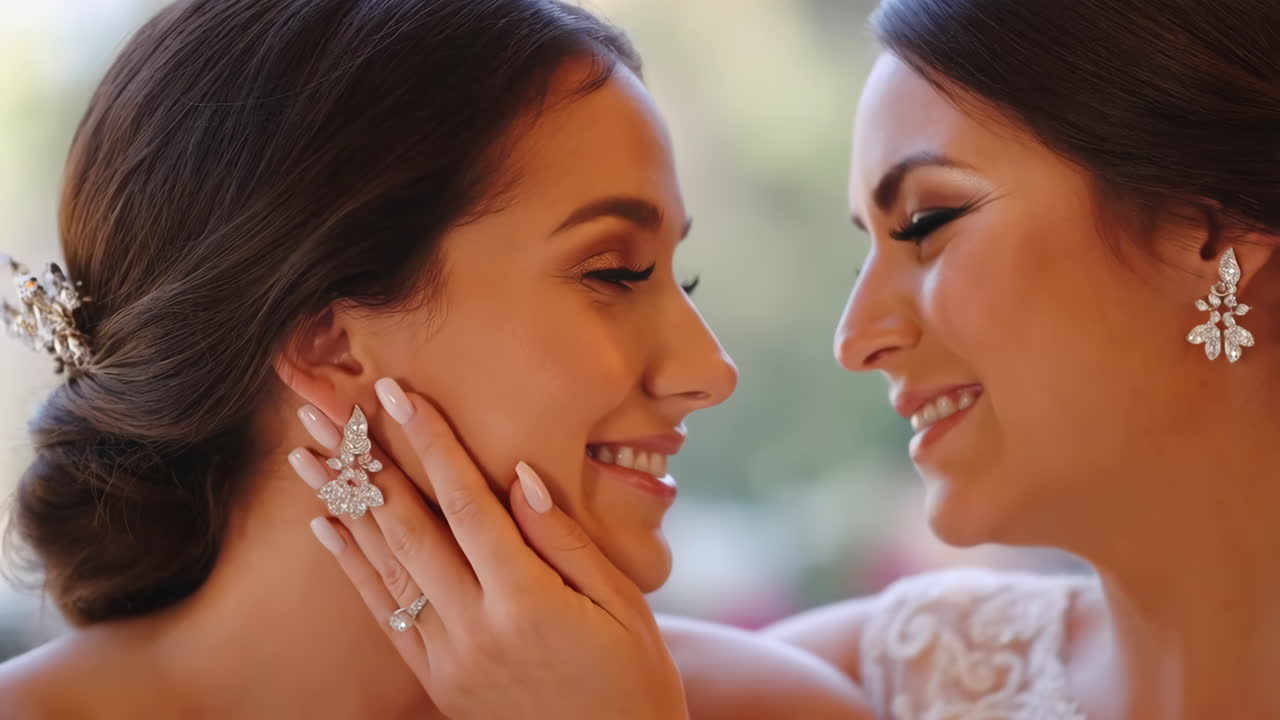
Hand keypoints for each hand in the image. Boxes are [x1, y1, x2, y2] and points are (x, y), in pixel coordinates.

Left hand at [287, 378, 688, 719]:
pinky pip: (384, 614)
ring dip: (345, 505)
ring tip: (306, 456)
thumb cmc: (635, 679)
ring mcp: (448, 658)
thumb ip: (564, 540)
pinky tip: (330, 526)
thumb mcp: (621, 604)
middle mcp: (475, 628)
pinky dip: (354, 567)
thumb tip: (519, 476)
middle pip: (409, 527)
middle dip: (366, 462)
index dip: (431, 442)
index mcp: (527, 601)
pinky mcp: (437, 680)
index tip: (397, 392)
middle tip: (325, 411)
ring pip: (385, 567)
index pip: (467, 503)